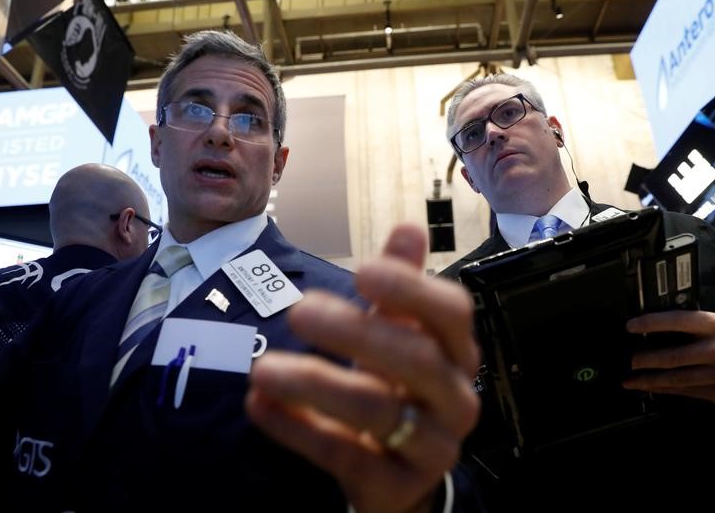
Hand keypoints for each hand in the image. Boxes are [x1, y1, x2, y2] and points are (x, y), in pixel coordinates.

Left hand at [245, 223, 480, 512]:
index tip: (361, 269)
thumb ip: (402, 288)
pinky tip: (258, 406)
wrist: (403, 472)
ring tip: (262, 368)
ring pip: (377, 411)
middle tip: (299, 311)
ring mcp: (430, 446)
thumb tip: (409, 228)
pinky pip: (346, 456)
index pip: (452, 313)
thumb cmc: (399, 388)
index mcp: (457, 353)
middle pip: (415, 359)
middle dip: (355, 332)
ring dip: (315, 384)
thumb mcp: (401, 336)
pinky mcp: (395, 486)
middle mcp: (454, 398)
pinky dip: (298, 430)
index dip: (411, 288)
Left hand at [623, 310, 714, 406]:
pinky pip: (685, 391)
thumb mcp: (714, 326)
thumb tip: (647, 329)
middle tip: (629, 360)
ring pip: (677, 379)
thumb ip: (687, 325)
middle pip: (673, 357)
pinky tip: (650, 387)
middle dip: (645, 360)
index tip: (631, 326)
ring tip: (631, 378)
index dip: (651, 323)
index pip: (678, 321)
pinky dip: (663, 390)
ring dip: (649, 380)